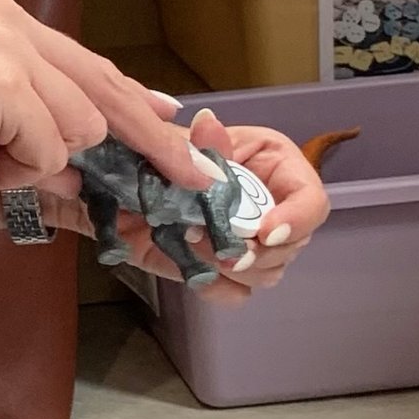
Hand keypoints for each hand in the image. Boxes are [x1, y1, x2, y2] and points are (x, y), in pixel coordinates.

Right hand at [0, 0, 213, 216]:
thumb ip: (19, 124)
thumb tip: (86, 161)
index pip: (79, 62)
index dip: (131, 101)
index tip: (171, 125)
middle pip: (102, 87)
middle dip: (148, 140)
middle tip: (193, 177)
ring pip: (75, 127)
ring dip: (25, 165)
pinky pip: (47, 150)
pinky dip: (6, 173)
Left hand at [81, 105, 331, 307]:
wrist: (107, 182)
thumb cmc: (148, 149)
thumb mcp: (170, 135)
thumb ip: (194, 140)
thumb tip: (208, 125)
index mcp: (272, 164)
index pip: (312, 200)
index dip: (296, 220)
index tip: (264, 233)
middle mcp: (268, 205)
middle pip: (291, 246)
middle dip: (252, 248)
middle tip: (206, 236)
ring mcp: (245, 241)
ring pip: (266, 273)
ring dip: (229, 265)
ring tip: (188, 241)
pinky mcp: (217, 268)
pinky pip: (234, 293)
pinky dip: (214, 285)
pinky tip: (190, 266)